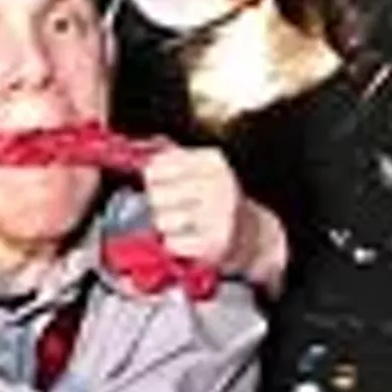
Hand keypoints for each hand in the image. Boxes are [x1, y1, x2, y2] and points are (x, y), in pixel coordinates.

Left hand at [143, 143, 243, 264]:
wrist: (251, 235)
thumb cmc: (216, 198)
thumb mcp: (201, 168)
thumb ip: (171, 155)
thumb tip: (139, 147)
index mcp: (211, 161)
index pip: (156, 166)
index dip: (153, 178)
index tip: (162, 183)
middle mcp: (217, 185)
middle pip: (156, 194)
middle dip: (159, 204)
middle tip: (174, 206)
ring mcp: (217, 215)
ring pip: (162, 221)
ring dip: (167, 226)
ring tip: (184, 223)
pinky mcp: (214, 244)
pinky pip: (172, 243)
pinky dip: (177, 244)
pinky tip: (191, 238)